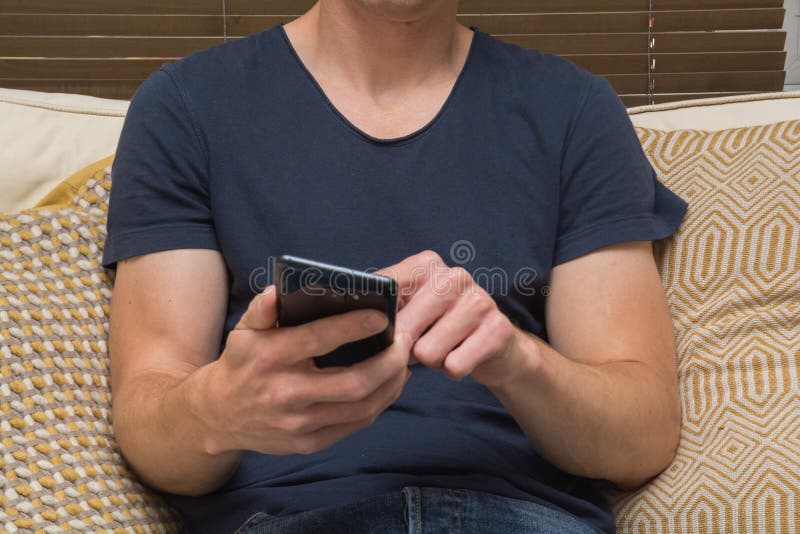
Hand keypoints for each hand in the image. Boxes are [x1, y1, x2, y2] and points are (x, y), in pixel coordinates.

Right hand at [193, 286, 410, 455]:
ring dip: (391, 384)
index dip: (354, 327)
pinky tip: (389, 384)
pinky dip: (379, 403)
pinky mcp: (307, 444)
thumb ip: (264, 307)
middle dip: (388, 361)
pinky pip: (355, 425)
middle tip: (405, 341)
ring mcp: (297, 424)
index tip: (382, 316)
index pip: (318, 339)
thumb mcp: (244, 330)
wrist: (217, 416)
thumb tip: (282, 288)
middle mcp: (284, 394)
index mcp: (269, 357)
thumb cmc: (241, 363)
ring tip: (403, 362)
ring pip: (362, 408)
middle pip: (353, 383)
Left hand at [380, 250, 536, 387]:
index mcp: (426, 265)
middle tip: (416, 347)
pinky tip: (460, 357)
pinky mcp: (498, 329)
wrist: (494, 346)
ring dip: (431, 361)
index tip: (373, 334)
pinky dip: (452, 370)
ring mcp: (479, 300)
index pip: (384, 290)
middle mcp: (454, 276)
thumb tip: (350, 323)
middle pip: (404, 328)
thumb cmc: (438, 328)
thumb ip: (382, 309)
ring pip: (427, 351)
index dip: (374, 321)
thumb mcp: (408, 311)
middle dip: (404, 348)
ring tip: (442, 350)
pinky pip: (455, 366)